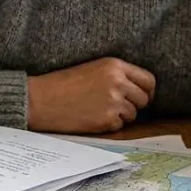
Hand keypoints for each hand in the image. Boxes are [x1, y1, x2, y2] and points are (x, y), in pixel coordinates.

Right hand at [26, 57, 155, 133]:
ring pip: (132, 114)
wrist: (41, 99)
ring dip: (120, 115)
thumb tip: (141, 90)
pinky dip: (109, 125)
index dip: (148, 91)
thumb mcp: (94, 68)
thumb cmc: (64, 84)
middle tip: (118, 107)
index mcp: (115, 65)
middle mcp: (118, 82)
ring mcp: (113, 102)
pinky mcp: (106, 120)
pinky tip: (92, 117)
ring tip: (99, 110)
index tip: (144, 97)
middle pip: (144, 99)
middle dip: (135, 105)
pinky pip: (119, 125)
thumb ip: (118, 75)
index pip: (148, 80)